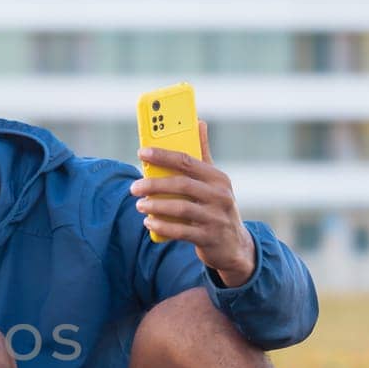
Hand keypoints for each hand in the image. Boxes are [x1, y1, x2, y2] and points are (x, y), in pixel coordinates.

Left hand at [130, 121, 256, 286]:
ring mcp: (216, 218)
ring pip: (181, 208)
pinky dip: (163, 226)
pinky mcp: (209, 238)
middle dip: (154, 184)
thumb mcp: (214, 181)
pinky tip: (149, 222)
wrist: (234, 245)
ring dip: (156, 206)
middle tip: (134, 187)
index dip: (163, 155)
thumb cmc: (216, 207)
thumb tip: (198, 122)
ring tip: (139, 204)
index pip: (188, 161)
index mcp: (218, 178)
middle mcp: (220, 196)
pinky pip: (181, 231)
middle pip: (182, 184)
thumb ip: (203, 154)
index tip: (142, 151)